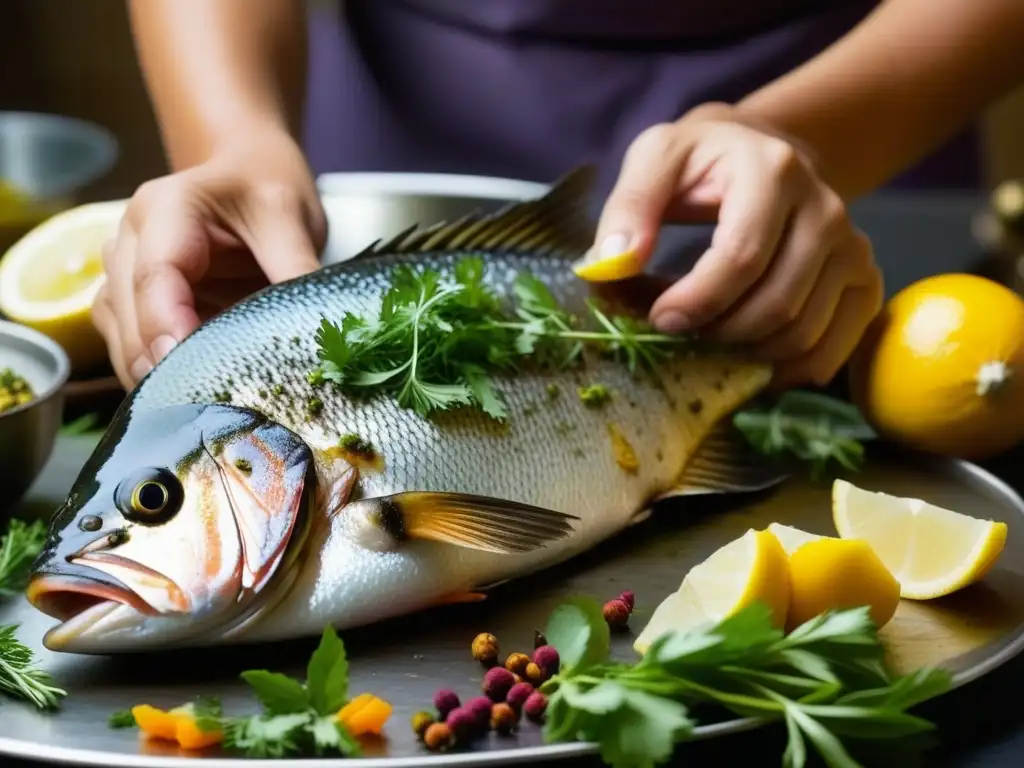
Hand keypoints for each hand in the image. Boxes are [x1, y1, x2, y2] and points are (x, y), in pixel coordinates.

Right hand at [92, 127, 326, 389]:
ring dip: (160, 378)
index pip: (156, 276)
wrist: (246, 168)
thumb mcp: (290, 218)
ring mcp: (123, 274)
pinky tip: (196, 395)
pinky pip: (131, 349)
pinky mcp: (130, 304)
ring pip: (123, 341)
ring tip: (208, 408)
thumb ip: (296, 269)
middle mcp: (129, 240)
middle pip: (131, 317)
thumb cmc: (264, 186)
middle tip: (211, 408)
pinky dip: (160, 376)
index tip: (190, 369)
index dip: (168, 326)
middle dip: (166, 365)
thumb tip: (315, 332)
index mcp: (165, 209)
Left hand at [586, 103, 882, 388]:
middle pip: (777, 304)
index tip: (659, 319)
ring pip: (803, 333)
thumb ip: (629, 207)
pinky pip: (832, 349)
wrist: (763, 151)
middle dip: (718, 333)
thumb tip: (611, 265)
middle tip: (679, 333)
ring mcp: (853, 247)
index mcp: (774, 171)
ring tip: (708, 339)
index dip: (697, 301)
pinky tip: (748, 360)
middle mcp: (828, 208)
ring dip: (747, 354)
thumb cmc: (703, 160)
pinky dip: (787, 370)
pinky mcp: (865, 279)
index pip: (741, 257)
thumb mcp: (656, 159)